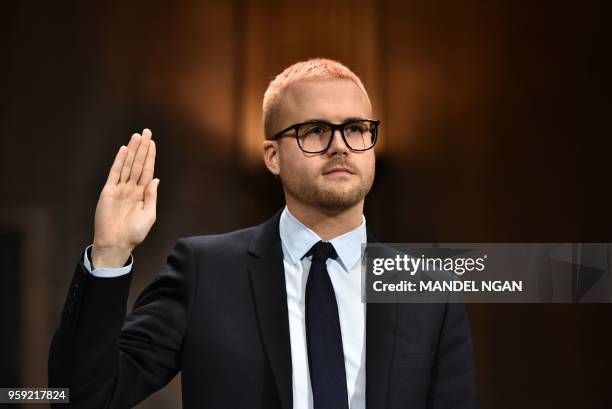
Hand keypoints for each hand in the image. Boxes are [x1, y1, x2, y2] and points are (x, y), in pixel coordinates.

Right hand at [92, 129, 158, 267]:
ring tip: (137, 136)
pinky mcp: (109, 191)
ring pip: (127, 165)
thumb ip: (152, 196)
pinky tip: (124, 150)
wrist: (117, 243)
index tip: (153, 143)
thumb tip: (156, 179)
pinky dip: (119, 161)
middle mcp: (131, 188)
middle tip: (146, 132)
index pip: (147, 171)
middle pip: (138, 164)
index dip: (150, 157)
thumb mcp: (149, 214)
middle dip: (142, 148)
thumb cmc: (134, 233)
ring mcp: (120, 188)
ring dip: (132, 150)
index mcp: (142, 194)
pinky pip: (115, 173)